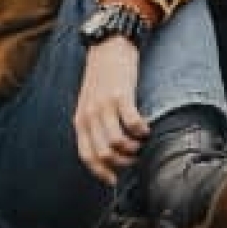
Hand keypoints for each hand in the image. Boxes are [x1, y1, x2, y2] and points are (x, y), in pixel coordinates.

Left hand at [73, 36, 146, 184]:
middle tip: (135, 159)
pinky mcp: (121, 95)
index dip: (101, 172)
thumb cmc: (102, 78)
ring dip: (133, 149)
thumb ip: (94, 126)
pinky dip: (141, 131)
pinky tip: (146, 129)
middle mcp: (89, 116)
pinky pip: (132, 123)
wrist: (108, 47)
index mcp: (79, 121)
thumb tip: (108, 150)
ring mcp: (104, 106)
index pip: (86, 156)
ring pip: (117, 142)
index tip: (114, 180)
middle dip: (122, 162)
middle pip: (103, 153)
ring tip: (142, 145)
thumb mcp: (89, 104)